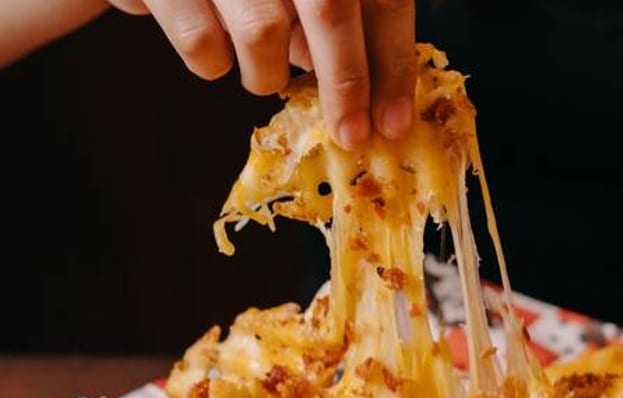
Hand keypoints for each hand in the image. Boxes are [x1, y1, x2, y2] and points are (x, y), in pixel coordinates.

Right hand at [107, 0, 415, 149]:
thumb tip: (361, 89)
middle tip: (352, 135)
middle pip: (330, 8)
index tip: (395, 121)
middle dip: (347, 83)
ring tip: (260, 62)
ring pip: (263, 35)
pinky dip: (213, 61)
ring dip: (268, 72)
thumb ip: (336, 13)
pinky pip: (203, 45)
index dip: (393, 62)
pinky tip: (212, 41)